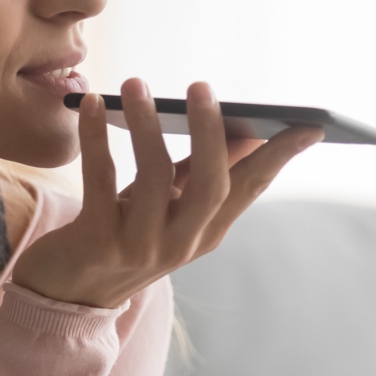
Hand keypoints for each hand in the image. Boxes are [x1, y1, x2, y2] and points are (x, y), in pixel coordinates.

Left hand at [10, 78, 323, 308]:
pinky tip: (89, 103)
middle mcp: (180, 243)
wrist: (64, 292)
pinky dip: (95, 138)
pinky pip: (99, 182)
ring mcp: (140, 247)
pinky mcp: (96, 243)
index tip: (311, 125)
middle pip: (210, 186)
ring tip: (135, 84)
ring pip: (152, 177)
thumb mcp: (166, 206)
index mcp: (206, 232)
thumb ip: (198, 172)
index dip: (279, 157)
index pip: (251, 189)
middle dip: (210, 133)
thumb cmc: (120, 233)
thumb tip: (246, 130)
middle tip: (201, 86)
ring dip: (145, 124)